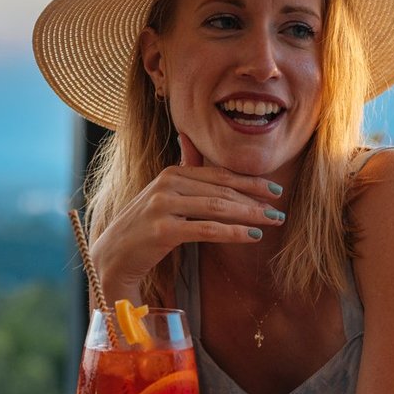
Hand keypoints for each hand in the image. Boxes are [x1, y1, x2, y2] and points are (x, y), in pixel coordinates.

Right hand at [91, 133, 285, 301]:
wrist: (113, 256)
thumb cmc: (144, 228)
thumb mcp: (162, 195)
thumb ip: (182, 171)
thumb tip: (188, 138)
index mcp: (171, 173)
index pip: (218, 175)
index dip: (249, 182)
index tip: (274, 190)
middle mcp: (166, 184)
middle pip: (221, 190)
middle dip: (255, 199)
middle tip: (280, 210)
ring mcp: (162, 206)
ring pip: (217, 207)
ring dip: (250, 214)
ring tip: (272, 222)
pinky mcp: (162, 230)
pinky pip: (206, 229)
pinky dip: (232, 232)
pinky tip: (251, 236)